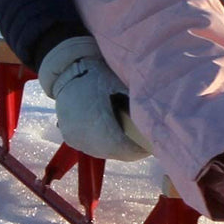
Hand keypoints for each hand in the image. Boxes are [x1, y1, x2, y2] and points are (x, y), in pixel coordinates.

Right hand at [37, 37, 149, 160]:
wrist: (67, 71)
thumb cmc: (98, 75)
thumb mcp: (119, 84)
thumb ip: (136, 102)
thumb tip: (155, 117)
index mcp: (98, 121)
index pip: (122, 147)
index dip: (139, 150)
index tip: (152, 146)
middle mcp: (84, 135)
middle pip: (114, 152)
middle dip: (131, 151)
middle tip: (145, 144)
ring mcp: (76, 139)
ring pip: (103, 152)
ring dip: (118, 149)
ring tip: (133, 142)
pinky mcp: (71, 139)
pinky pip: (92, 148)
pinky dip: (105, 146)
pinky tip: (115, 138)